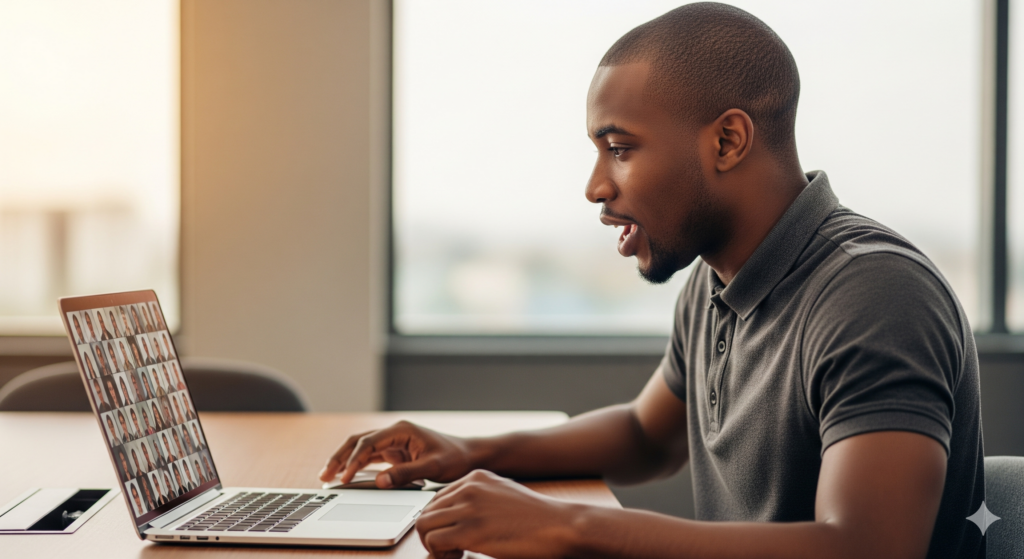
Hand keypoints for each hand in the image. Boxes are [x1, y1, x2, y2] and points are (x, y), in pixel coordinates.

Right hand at [318, 420, 475, 487]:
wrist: (469, 455)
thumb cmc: (454, 457)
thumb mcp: (432, 467)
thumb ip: (406, 474)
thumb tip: (380, 481)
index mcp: (401, 430)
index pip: (369, 443)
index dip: (354, 460)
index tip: (344, 477)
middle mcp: (394, 433)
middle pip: (358, 442)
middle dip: (340, 457)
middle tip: (324, 475)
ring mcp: (393, 442)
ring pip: (361, 449)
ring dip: (344, 461)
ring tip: (326, 476)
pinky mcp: (394, 453)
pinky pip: (369, 458)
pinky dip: (356, 466)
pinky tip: (344, 475)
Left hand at [415, 470, 577, 558]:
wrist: (560, 525)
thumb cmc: (537, 517)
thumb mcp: (504, 495)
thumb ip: (480, 500)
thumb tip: (458, 518)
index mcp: (476, 477)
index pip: (438, 498)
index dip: (440, 521)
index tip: (453, 535)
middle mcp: (469, 488)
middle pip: (427, 511)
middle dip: (433, 533)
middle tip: (452, 548)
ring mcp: (469, 508)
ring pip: (424, 525)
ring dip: (433, 544)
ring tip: (454, 553)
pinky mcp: (470, 531)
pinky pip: (434, 541)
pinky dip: (440, 553)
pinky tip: (459, 556)